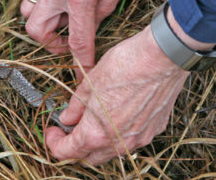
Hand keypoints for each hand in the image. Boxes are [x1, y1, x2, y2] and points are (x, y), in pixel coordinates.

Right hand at [20, 0, 142, 72]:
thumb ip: (107, 6)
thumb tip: (95, 22)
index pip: (78, 39)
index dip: (82, 62)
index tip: (84, 73)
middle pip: (36, 31)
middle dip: (52, 44)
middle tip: (71, 41)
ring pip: (27, 13)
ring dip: (43, 25)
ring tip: (66, 21)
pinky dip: (43, 5)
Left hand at [45, 25, 190, 165]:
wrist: (162, 57)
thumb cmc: (125, 65)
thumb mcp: (90, 83)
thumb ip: (76, 107)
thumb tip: (68, 118)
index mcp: (96, 134)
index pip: (67, 153)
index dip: (55, 143)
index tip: (53, 131)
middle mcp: (118, 143)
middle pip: (90, 158)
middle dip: (76, 147)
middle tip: (70, 128)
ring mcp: (139, 139)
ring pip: (112, 152)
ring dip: (99, 142)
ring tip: (93, 120)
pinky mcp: (154, 129)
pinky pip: (131, 140)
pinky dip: (120, 134)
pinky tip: (117, 114)